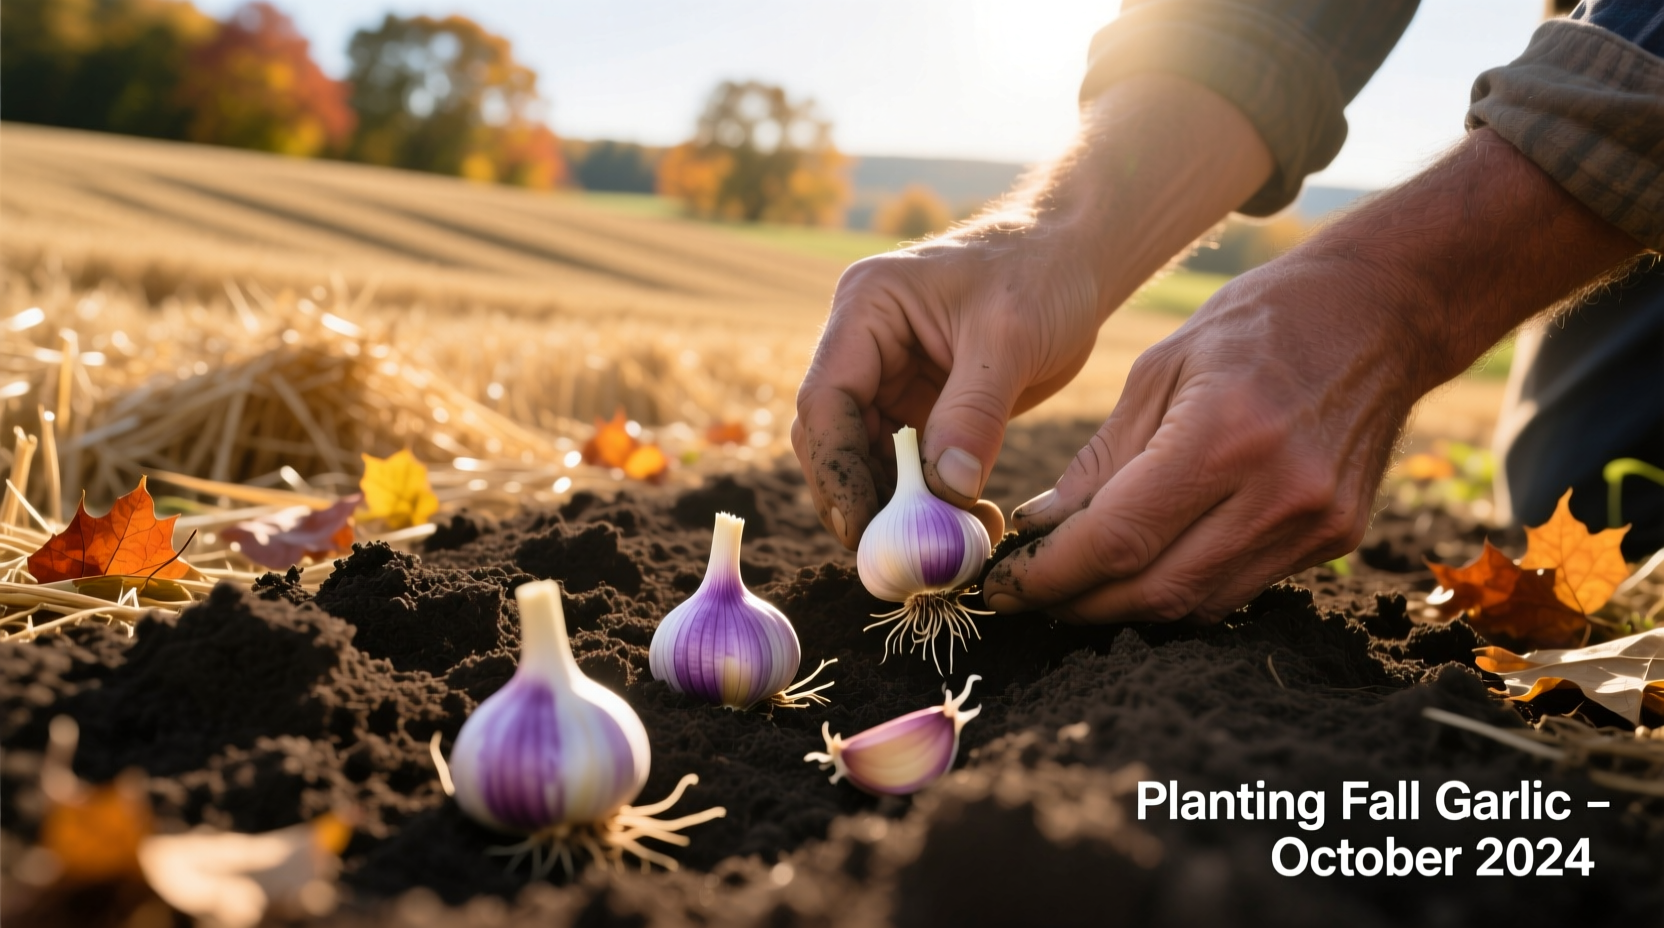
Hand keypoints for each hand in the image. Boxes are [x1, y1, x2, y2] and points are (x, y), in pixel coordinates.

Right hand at [791, 231, 1104, 544]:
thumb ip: (974, 413)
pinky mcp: (919, 410)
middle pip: (833, 441)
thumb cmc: (1041, 273)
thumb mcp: (1011, 336)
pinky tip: (968, 525)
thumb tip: (945, 493)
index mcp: (865, 309)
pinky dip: (928, 503)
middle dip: (862, 500)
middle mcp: (862, 347)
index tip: (863, 527)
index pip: (826, 401)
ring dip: (899, 510)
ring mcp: (888, 381)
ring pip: (866, 463)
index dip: (836, 470)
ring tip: (952, 545)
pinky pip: (906, 468)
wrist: (1077, 260)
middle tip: (901, 555)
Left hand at [983, 256, 1417, 621]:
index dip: (1051, 574)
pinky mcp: (1336, 539)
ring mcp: (1315, 523)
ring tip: (1075, 589)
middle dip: (1078, 603)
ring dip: (1125, 608)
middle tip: (1026, 596)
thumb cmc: (1258, 324)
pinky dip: (1180, 591)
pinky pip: (1237, 591)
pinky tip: (1143, 571)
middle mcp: (1277, 490)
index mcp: (1224, 433)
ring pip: (1196, 604)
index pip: (1118, 538)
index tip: (1004, 584)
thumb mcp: (1160, 367)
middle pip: (1155, 590)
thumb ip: (1099, 459)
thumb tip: (1039, 528)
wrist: (1383, 313)